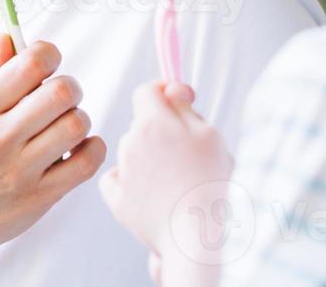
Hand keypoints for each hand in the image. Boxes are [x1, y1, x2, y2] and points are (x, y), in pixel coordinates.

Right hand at [0, 36, 105, 285]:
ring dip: (78, 118)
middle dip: (69, 86)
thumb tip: (9, 37)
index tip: (48, 63)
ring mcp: (20, 170)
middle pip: (60, 91)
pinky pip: (86, 163)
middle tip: (61, 96)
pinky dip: (91, 149)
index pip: (30, 62)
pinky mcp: (40, 197)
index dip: (49, 53)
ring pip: (76, 124)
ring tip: (64, 125)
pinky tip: (77, 148)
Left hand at [99, 81, 232, 271]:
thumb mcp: (210, 135)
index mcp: (153, 122)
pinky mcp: (115, 197)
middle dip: (160, 133)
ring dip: (148, 159)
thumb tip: (168, 88)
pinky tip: (151, 195)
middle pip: (141, 124)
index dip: (162, 94)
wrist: (195, 237)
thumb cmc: (209, 183)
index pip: (146, 90)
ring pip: (132, 152)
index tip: (175, 105)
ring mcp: (121, 170)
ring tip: (174, 183)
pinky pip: (118, 178)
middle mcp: (130, 142)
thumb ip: (185, 106)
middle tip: (185, 157)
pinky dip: (130, 184)